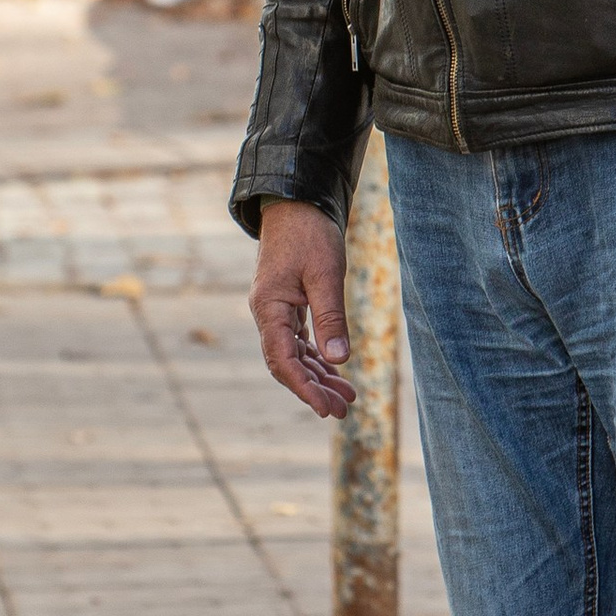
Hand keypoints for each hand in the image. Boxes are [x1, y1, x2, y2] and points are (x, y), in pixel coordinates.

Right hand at [251, 200, 354, 417]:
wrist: (298, 204)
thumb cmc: (310, 234)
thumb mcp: (325, 274)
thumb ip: (331, 317)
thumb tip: (338, 359)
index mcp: (269, 308)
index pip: (282, 360)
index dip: (303, 387)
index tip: (325, 408)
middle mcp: (268, 314)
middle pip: (287, 364)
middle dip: (314, 389)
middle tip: (343, 410)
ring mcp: (276, 311)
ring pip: (295, 355)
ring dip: (318, 377)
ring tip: (347, 397)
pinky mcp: (288, 306)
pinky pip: (300, 341)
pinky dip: (318, 358)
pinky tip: (336, 372)